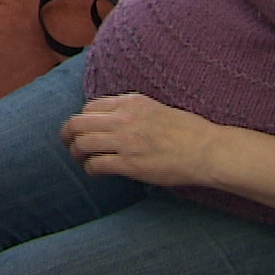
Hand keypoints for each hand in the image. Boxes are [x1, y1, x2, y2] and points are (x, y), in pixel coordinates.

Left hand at [61, 92, 222, 185]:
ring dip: (76, 153)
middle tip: (68, 144)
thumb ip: (131, 110)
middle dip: (68, 134)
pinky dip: (90, 168)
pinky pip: (96, 164)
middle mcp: (124, 119)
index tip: (83, 129)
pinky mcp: (130, 164)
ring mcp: (126, 142)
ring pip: (82, 144)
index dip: (82, 119)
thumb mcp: (155, 108)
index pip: (90, 107)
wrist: (207, 150)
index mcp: (131, 102)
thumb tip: (111, 118)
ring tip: (80, 159)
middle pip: (78, 123)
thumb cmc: (187, 131)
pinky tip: (96, 171)